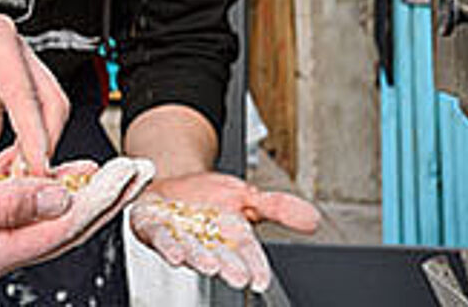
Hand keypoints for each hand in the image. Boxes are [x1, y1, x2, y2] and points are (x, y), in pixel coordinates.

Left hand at [0, 0, 68, 173]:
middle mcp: (9, 50)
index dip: (34, 137)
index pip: (26, 94)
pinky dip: (0, 146)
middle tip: (20, 181)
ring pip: (34, 117)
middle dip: (37, 144)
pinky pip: (12, 125)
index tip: (37, 172)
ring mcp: (7, 71)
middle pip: (48, 103)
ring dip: (17, 149)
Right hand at [0, 130, 152, 284]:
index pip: (57, 229)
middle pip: (62, 229)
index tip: (122, 177)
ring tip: (116, 171)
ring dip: (83, 194)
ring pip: (49, 220)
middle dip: (103, 201)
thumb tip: (52, 199)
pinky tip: (70, 173)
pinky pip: (28, 210)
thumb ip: (1, 201)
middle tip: (135, 174)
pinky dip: (52, 189)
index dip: (95, 201)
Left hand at [127, 171, 319, 292]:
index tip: (260, 281)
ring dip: (199, 259)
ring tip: (209, 265)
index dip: (255, 268)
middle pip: (220, 258)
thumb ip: (279, 207)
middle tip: (237, 276)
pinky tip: (175, 253)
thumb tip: (313, 219)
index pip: (249, 256)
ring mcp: (180, 238)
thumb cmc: (208, 198)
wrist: (172, 186)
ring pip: (191, 251)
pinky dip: (167, 245)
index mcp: (232, 239)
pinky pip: (160, 238)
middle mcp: (206, 244)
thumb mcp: (247, 196)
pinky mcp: (153, 229)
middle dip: (228, 267)